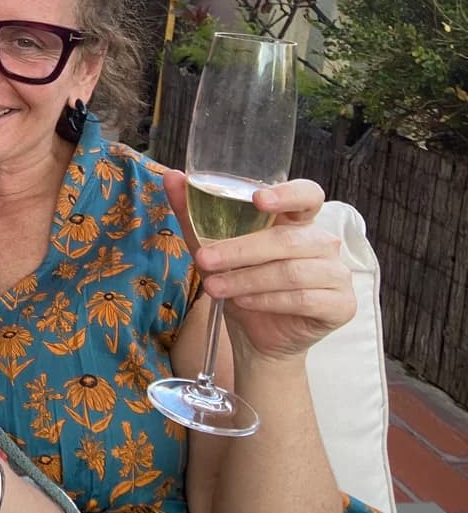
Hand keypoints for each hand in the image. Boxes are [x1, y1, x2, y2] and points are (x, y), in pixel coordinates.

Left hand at [165, 171, 355, 359]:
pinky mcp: (341, 305)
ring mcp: (336, 273)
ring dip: (246, 280)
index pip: (307, 194)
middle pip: (287, 239)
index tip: (258, 200)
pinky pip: (304, 299)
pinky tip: (243, 302)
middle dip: (240, 251)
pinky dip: (267, 300)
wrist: (257, 335)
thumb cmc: (240, 282)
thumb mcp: (212, 247)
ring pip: (291, 272)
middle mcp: (322, 242)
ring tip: (214, 288)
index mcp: (297, 220)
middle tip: (204, 261)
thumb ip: (193, 213)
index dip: (288, 194)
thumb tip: (171, 176)